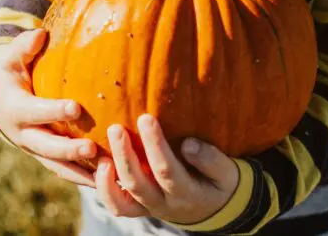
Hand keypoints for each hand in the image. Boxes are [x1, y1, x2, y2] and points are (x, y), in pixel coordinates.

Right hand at [0, 28, 97, 186]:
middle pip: (47, 147)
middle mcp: (25, 135)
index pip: (36, 111)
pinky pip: (67, 172)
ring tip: (108, 172)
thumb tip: (40, 34)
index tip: (75, 109)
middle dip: (69, 150)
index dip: (54, 111)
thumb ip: (24, 46)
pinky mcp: (49, 159)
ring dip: (81, 172)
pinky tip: (111, 179)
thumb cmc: (11, 74)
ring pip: (59, 166)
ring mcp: (37, 150)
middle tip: (91, 149)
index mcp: (16, 109)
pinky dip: (86, 179)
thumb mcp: (10, 58)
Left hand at [94, 114, 239, 223]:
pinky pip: (116, 205)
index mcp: (186, 194)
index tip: (146, 117)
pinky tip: (99, 164)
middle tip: (115, 128)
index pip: (166, 170)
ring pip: (121, 200)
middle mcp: (163, 204)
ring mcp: (148, 208)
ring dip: (107, 177)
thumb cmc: (220, 184)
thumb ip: (211, 160)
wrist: (213, 209)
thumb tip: (189, 144)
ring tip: (99, 152)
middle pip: (138, 184)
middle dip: (124, 155)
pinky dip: (103, 189)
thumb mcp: (227, 173)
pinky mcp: (137, 207)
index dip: (154, 145)